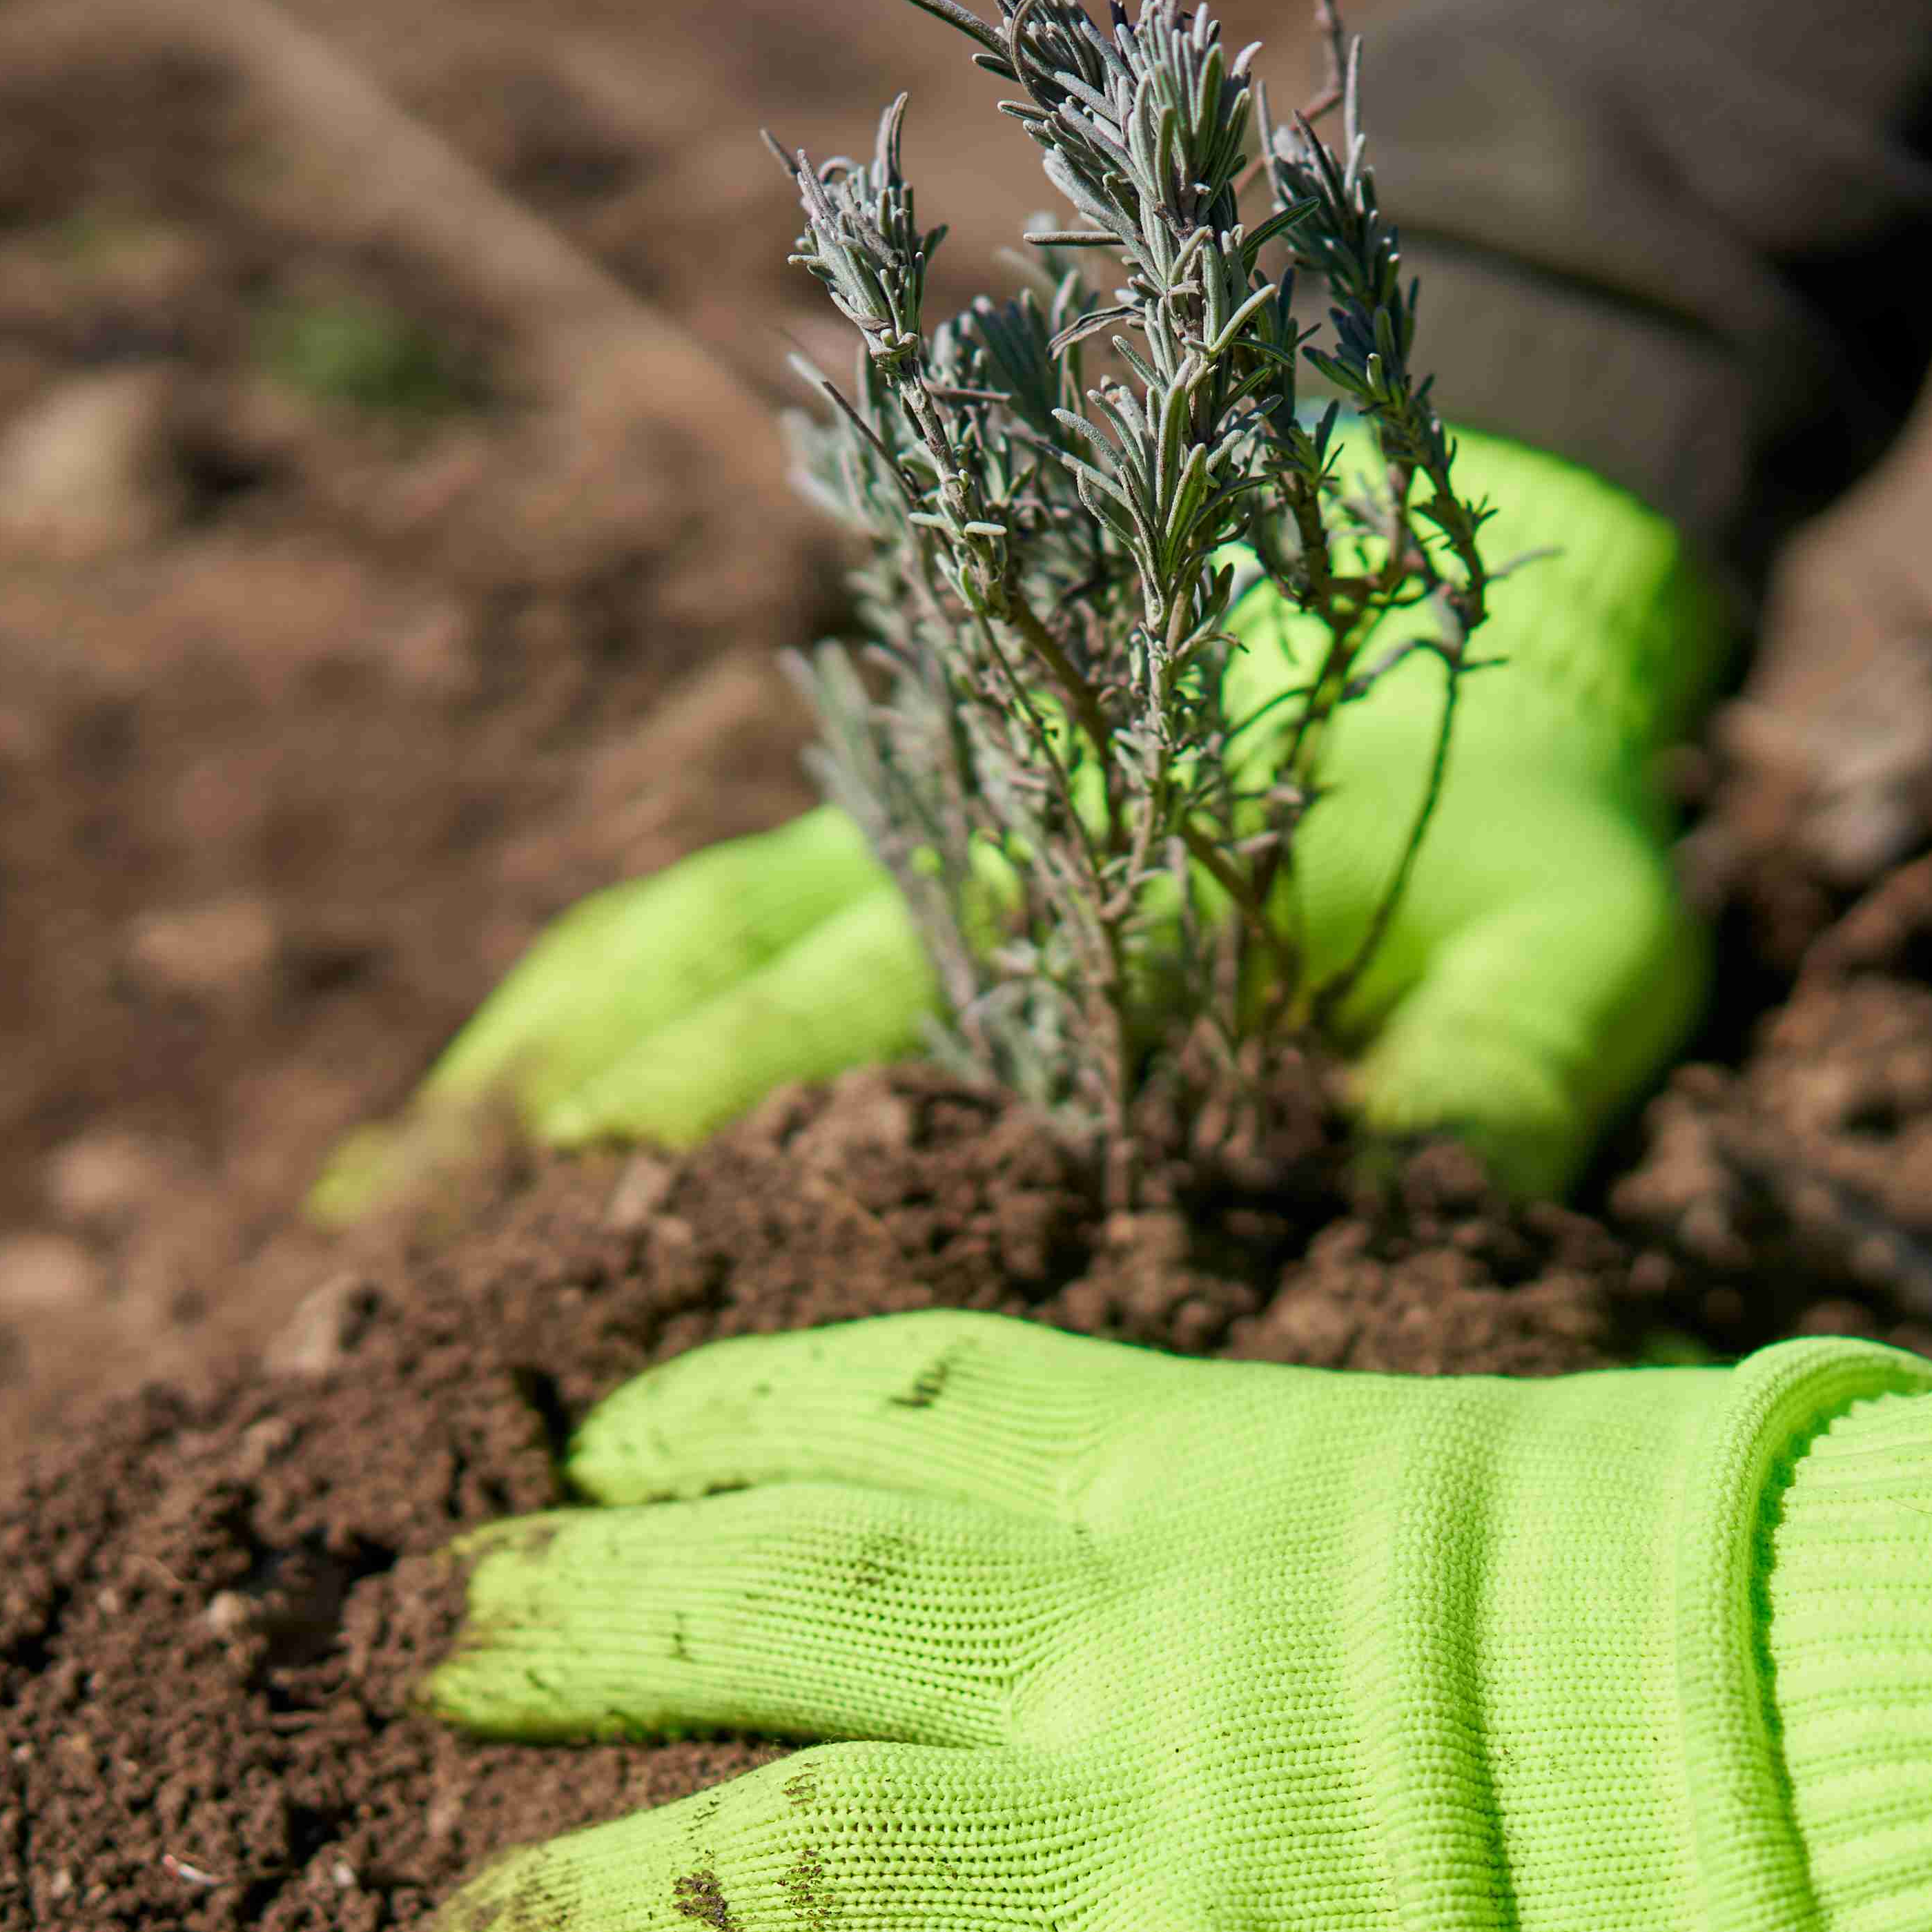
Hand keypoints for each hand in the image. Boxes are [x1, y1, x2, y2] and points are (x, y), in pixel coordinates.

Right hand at [312, 429, 1727, 1220]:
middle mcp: (954, 858)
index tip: (585, 1292)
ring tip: (355, 1259)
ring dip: (509, 1096)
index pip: (880, 1045)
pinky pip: (669, 922)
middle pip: (711, 1015)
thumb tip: (1428, 1221)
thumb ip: (1507, 1073)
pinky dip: (548, 1019)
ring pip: (649, 960)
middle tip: (398, 1335)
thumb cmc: (1523, 817)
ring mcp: (890, 837)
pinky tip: (442, 1140)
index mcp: (1100, 900)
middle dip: (559, 1168)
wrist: (1468, 596)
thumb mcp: (1577, 941)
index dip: (733, 1167)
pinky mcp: (867, 836)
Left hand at [417, 1314, 1931, 1931]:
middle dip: (580, 1617)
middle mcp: (1138, 1633)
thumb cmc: (1757, 1557)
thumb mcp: (1516, 1445)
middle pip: (777, 1599)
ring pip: (780, 1853)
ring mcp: (1158, 1839)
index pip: (893, 1399)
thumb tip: (1282, 1514)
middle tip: (428, 1643)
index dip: (711, 1414)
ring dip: (583, 1910)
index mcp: (1219, 1453)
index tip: (595, 1441)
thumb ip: (1347, 1488)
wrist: (1903, 1710)